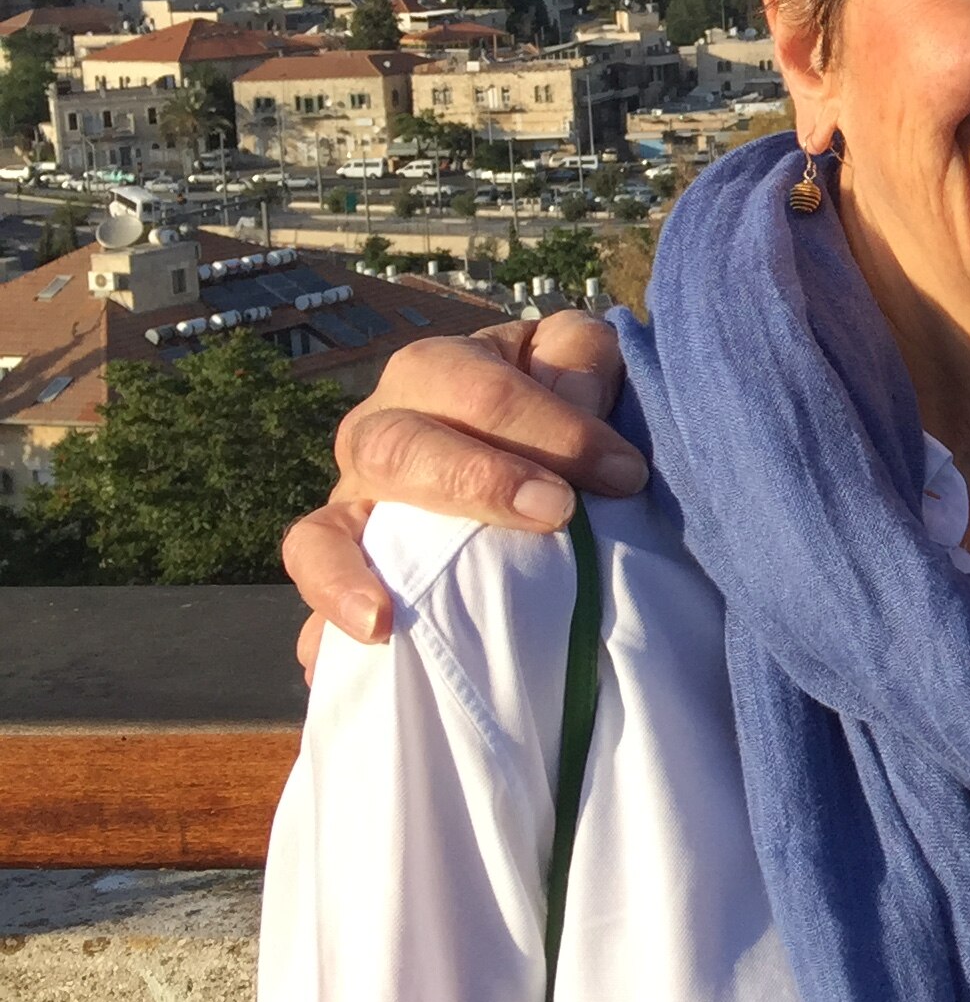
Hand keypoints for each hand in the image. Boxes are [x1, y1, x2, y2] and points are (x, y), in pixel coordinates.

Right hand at [287, 310, 639, 674]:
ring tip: (407, 607)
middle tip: (558, 512)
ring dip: (356, 573)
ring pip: (330, 523)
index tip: (625, 474)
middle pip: (401, 448)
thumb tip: (577, 400)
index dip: (558, 431)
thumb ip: (579, 358)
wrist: (512, 437)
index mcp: (437, 369)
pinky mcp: (341, 553)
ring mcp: (352, 495)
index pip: (484, 392)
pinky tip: (351, 646)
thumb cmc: (550, 394)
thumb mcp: (573, 356)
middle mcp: (380, 427)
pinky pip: (312, 577)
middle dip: (480, 482)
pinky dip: (327, 610)